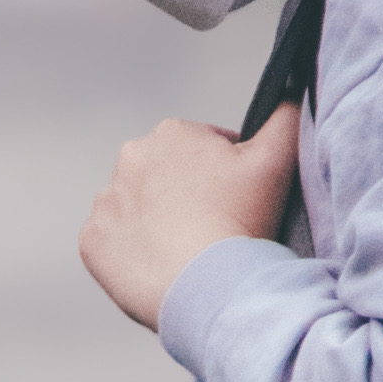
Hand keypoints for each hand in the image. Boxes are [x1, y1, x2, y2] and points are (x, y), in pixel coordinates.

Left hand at [80, 103, 297, 331]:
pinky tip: (158, 268)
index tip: (237, 205)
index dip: (227, 178)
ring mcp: (106, 202)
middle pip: (167, 180)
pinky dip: (131, 255)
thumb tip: (291, 93)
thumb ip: (286, 117)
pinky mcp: (91, 242)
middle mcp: (130, 159)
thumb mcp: (277, 160)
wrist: (207, 288)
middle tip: (213, 229)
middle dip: (187, 198)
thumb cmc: (242, 222)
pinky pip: (111, 245)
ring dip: (157, 225)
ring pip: (137, 211)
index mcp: (172, 134)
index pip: (206, 151)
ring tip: (186, 253)